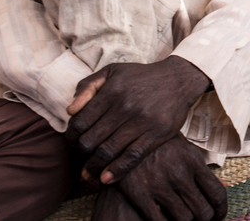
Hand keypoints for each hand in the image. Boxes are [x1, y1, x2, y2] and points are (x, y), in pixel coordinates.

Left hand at [66, 56, 210, 184]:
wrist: (178, 79)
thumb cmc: (140, 77)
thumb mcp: (112, 71)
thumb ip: (87, 86)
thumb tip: (70, 111)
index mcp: (111, 91)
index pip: (80, 122)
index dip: (71, 136)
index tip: (73, 142)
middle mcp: (125, 106)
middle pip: (91, 140)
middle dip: (81, 153)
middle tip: (81, 157)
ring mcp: (142, 121)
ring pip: (108, 151)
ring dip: (93, 167)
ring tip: (88, 173)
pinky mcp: (156, 134)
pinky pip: (132, 156)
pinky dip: (116, 171)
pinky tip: (106, 179)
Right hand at [112, 135, 226, 220]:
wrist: (123, 136)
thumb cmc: (159, 144)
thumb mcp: (184, 149)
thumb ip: (202, 169)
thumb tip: (226, 186)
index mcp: (193, 160)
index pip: (217, 194)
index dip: (221, 211)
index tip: (218, 217)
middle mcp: (179, 173)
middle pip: (203, 211)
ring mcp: (159, 184)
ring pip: (184, 219)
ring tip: (183, 220)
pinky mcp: (139, 193)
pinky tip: (165, 220)